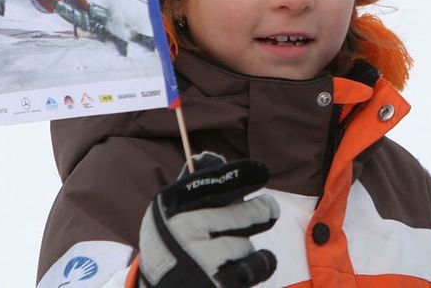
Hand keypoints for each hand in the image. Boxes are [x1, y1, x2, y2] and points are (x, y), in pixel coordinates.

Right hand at [138, 152, 278, 287]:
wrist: (160, 287)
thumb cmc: (169, 241)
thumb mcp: (168, 212)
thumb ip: (192, 184)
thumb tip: (211, 156)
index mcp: (171, 206)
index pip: (210, 183)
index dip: (239, 175)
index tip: (261, 171)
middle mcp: (186, 230)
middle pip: (240, 215)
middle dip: (260, 211)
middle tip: (270, 208)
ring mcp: (203, 259)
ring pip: (245, 243)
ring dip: (245, 244)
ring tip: (232, 248)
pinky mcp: (219, 283)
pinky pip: (257, 265)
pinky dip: (261, 262)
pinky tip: (254, 262)